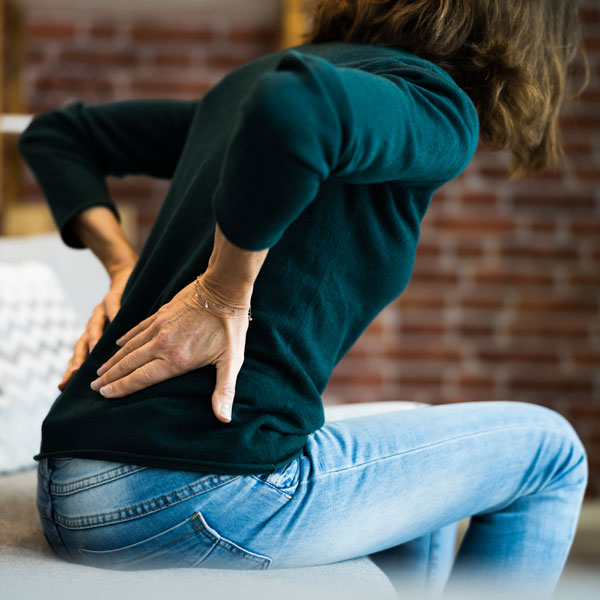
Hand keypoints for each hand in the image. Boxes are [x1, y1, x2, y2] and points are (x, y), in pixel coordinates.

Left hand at [58, 263, 135, 391]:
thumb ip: (113, 349)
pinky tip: (117, 319)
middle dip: (78, 359)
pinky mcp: (112, 297)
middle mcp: (92, 325)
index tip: (62, 388)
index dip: (70, 371)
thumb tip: (115, 374)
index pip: (78, 356)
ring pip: (94, 327)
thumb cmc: (123, 310)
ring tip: (95, 351)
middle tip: (76, 374)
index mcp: (91, 336)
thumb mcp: (116, 331)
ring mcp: (100, 311)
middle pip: (81, 344)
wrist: (125, 278)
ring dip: (94, 339)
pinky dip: (114, 312)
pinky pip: (113, 306)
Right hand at [89, 276, 252, 423]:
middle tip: (93, 387)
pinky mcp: (161, 313)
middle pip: (129, 364)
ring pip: (129, 347)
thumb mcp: (231, 361)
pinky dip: (125, 338)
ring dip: (113, 360)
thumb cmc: (230, 327)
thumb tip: (224, 419)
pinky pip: (137, 329)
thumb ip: (225, 390)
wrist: (223, 289)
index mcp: (176, 359)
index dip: (121, 388)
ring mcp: (159, 327)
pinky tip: (117, 344)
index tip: (104, 395)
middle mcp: (162, 344)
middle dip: (110, 377)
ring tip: (99, 370)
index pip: (141, 378)